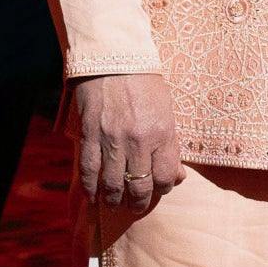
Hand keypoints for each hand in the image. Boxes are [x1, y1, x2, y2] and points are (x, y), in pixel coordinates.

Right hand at [74, 73, 182, 210]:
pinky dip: (90, 188)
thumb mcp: (167, 110)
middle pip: (139, 185)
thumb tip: (178, 176)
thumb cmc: (145, 84)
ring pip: (112, 183)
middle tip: (136, 206)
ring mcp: (111, 139)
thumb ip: (171, 144)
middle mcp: (138, 140)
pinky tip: (93, 196)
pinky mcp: (90, 135)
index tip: (160, 189)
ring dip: (114, 199)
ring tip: (115, 204)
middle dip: (139, 202)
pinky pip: (89, 171)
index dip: (164, 188)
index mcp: (162, 132)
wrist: (113, 60)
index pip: (165, 175)